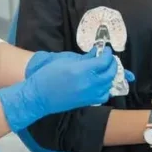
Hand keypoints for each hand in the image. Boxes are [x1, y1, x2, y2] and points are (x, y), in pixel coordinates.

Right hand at [0, 47, 118, 131]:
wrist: (39, 96)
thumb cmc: (47, 76)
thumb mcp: (65, 61)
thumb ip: (83, 57)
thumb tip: (95, 52)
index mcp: (82, 70)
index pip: (104, 61)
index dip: (107, 54)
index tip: (106, 49)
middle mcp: (89, 83)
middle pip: (110, 73)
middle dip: (112, 63)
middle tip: (109, 57)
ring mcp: (89, 94)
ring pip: (109, 84)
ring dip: (111, 75)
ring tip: (106, 69)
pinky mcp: (87, 102)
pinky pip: (104, 95)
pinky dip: (107, 88)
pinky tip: (102, 83)